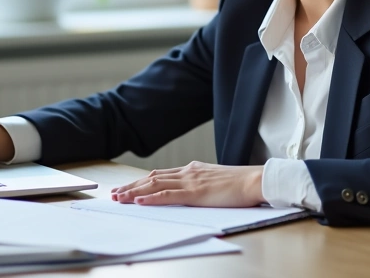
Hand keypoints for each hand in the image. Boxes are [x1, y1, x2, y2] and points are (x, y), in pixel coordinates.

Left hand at [110, 161, 264, 207]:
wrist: (255, 180)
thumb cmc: (240, 184)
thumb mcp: (215, 181)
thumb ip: (201, 183)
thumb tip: (193, 191)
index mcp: (193, 169)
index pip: (160, 174)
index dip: (141, 180)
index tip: (127, 187)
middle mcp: (188, 172)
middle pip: (152, 178)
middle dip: (131, 186)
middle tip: (114, 193)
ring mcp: (191, 181)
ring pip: (155, 185)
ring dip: (134, 192)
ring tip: (119, 198)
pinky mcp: (196, 193)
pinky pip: (168, 195)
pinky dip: (151, 198)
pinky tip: (139, 200)